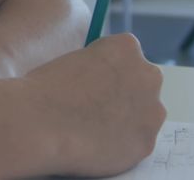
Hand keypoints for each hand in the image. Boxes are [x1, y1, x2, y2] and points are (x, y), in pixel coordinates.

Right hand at [17, 33, 165, 177]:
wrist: (41, 123)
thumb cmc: (46, 88)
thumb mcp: (74, 59)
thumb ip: (97, 67)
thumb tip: (103, 82)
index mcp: (126, 47)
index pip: (126, 55)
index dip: (107, 71)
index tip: (92, 83)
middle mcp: (147, 75)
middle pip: (143, 82)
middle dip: (125, 93)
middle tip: (97, 108)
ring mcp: (151, 111)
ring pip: (145, 115)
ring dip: (127, 120)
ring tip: (94, 129)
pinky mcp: (147, 142)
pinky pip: (136, 142)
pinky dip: (121, 145)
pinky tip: (96, 145)